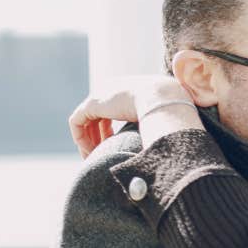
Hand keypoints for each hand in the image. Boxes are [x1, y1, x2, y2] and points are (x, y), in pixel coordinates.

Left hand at [67, 75, 191, 156]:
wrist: (163, 99)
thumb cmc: (169, 111)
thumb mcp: (162, 119)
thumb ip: (156, 127)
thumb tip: (163, 146)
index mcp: (126, 90)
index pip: (109, 109)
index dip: (108, 129)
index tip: (113, 145)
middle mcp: (111, 89)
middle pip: (96, 115)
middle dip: (96, 135)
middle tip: (100, 153)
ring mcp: (101, 95)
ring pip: (85, 120)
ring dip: (87, 140)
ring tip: (93, 157)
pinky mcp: (93, 103)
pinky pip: (77, 122)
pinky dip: (81, 138)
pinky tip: (90, 152)